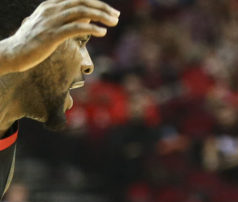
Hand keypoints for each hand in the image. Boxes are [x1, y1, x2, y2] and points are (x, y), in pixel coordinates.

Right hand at [0, 0, 119, 74]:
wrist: (13, 53)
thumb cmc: (33, 42)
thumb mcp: (51, 26)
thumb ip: (67, 20)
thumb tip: (86, 18)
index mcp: (50, 6)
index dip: (97, 4)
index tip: (112, 12)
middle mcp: (51, 10)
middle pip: (82, 2)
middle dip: (102, 8)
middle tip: (116, 16)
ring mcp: (51, 21)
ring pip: (81, 12)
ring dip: (100, 16)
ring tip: (113, 22)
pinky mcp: (52, 35)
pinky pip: (75, 28)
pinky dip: (91, 28)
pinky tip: (102, 32)